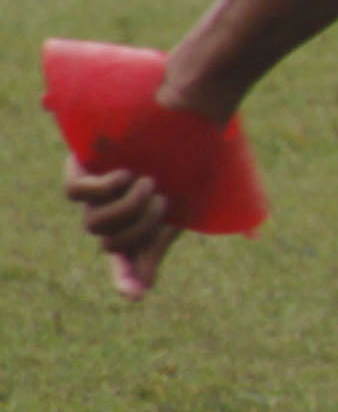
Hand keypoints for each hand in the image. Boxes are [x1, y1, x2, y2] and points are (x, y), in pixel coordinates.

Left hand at [63, 158, 181, 299]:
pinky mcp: (80, 169)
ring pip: (94, 223)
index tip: (135, 294)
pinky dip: (103, 188)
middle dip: (141, 226)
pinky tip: (123, 175)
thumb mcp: (177, 213)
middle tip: (161, 199)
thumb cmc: (187, 162)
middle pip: (110, 245)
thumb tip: (139, 291)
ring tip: (148, 182)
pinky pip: (76, 193)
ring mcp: (95, 194)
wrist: (184, 117)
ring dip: (127, 207)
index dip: (127, 279)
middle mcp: (112, 214)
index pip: (126, 262)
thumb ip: (155, 249)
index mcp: (140, 226)